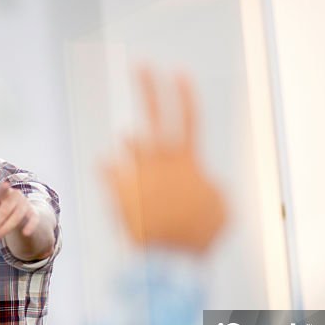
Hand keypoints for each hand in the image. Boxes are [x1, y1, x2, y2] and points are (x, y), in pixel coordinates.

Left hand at [0, 179, 41, 242]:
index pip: (1, 190)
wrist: (19, 213)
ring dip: (5, 229)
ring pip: (16, 217)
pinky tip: (25, 233)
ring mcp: (25, 203)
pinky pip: (33, 220)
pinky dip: (30, 226)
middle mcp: (15, 195)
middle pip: (5, 210)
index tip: (6, 184)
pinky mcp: (33, 212)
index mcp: (2, 192)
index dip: (3, 188)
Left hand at [102, 68, 226, 252]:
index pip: (189, 120)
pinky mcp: (120, 191)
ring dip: (133, 144)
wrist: (172, 259)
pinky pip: (108, 171)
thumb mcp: (220, 206)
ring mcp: (139, 175)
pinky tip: (104, 165)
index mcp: (188, 163)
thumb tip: (204, 179)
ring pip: (132, 146)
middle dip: (149, 88)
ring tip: (131, 139)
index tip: (178, 72)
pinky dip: (108, 169)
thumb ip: (210, 184)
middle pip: (156, 116)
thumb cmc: (200, 236)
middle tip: (140, 66)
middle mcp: (161, 162)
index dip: (184, 94)